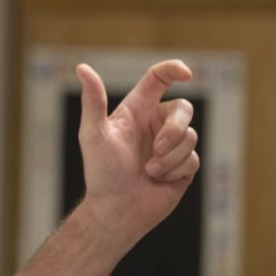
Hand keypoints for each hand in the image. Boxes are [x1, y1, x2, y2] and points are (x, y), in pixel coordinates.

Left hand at [75, 59, 199, 244]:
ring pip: (190, 136)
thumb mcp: (93, 133)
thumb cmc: (101, 171)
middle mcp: (155, 123)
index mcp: (136, 110)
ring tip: (148, 170)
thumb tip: (82, 67)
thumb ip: (93, 100)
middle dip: (174, 129)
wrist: (116, 209)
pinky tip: (157, 179)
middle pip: (183, 108)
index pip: (159, 79)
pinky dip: (174, 170)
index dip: (174, 69)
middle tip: (156, 149)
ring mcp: (171, 144)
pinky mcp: (183, 166)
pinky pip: (194, 158)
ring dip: (170, 156)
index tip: (187, 73)